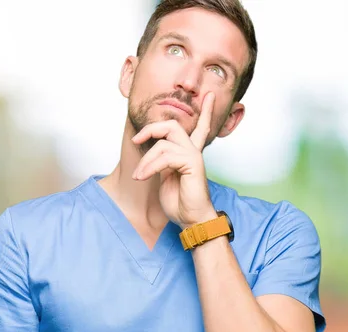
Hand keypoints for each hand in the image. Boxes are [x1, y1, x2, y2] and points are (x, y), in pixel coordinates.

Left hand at [131, 92, 217, 228]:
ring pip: (164, 142)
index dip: (206, 112)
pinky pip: (165, 156)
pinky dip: (150, 166)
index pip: (200, 128)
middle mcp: (193, 151)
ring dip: (146, 159)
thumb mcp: (166, 177)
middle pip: (172, 126)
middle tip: (137, 139)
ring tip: (139, 175)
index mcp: (189, 154)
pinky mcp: (192, 164)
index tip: (210, 96)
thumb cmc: (179, 202)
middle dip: (151, 128)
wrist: (191, 219)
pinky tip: (143, 177)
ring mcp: (193, 156)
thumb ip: (162, 161)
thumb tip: (152, 152)